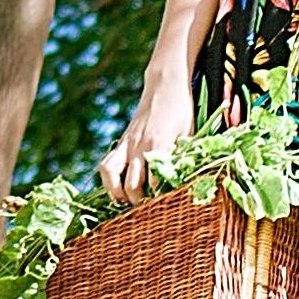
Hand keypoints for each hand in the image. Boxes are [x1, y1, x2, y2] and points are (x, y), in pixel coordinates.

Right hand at [105, 47, 201, 200]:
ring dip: (116, 192)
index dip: (162, 199)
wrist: (165, 85)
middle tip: (150, 212)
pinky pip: (108, 164)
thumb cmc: (182, 111)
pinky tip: (118, 189)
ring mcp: (127, 144)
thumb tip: (188, 182)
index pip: (157, 182)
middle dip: (139, 202)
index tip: (170, 209)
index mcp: (160, 144)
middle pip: (133, 184)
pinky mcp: (122, 142)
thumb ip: (184, 157)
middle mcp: (140, 146)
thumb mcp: (190, 134)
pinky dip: (109, 179)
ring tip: (125, 203)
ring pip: (111, 174)